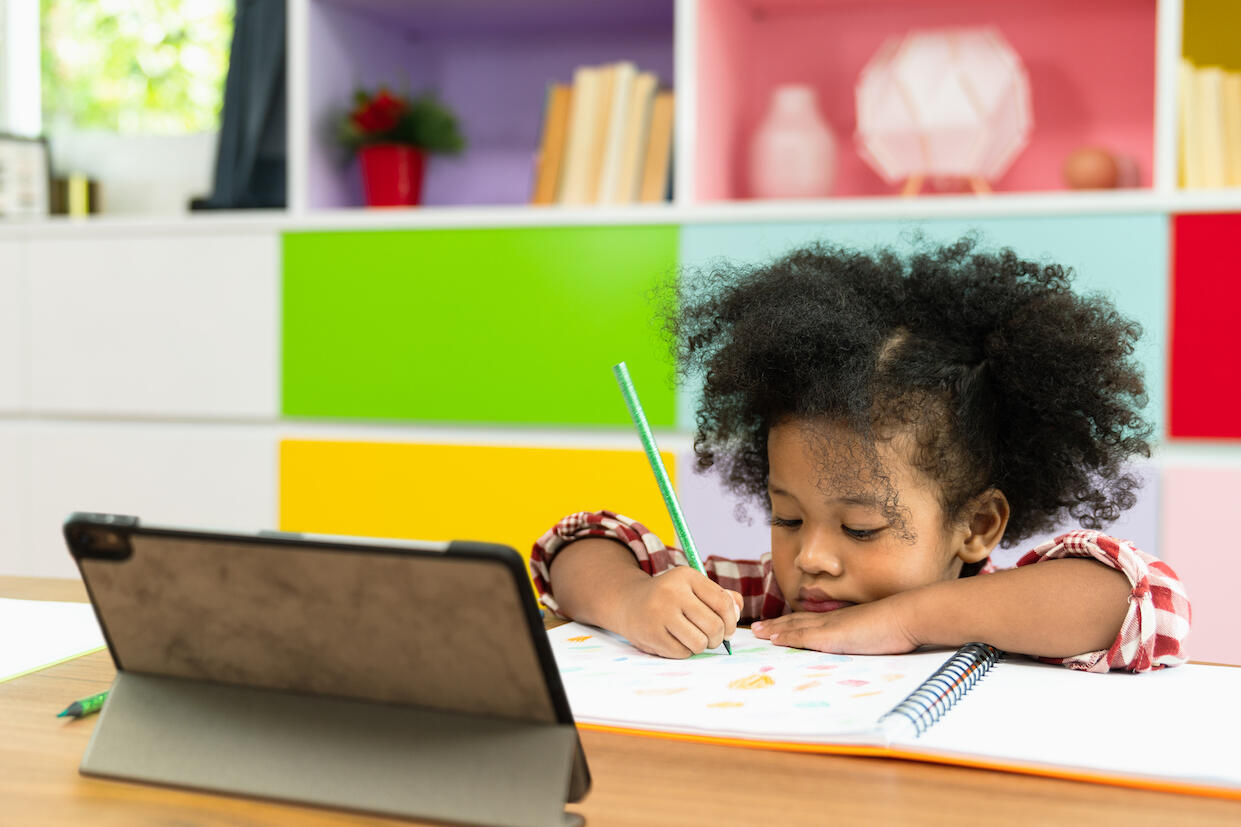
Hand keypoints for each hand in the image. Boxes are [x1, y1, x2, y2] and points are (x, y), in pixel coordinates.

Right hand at [614, 567, 742, 658]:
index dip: (731, 621)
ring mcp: (660, 613)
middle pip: (714, 626)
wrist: (627, 602)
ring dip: (701, 646)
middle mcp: (672, 591)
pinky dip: (684, 651)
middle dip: (718, 638)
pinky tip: (675, 640)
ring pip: (700, 642)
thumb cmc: (669, 597)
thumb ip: (720, 596)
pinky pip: (682, 653)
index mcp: (687, 576)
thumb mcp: (692, 587)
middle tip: (711, 638)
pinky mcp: (651, 634)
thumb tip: (737, 611)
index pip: (723, 603)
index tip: (728, 629)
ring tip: (693, 639)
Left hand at [751, 592, 922, 654]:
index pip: (812, 621)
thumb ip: (868, 637)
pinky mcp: (833, 636)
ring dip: (775, 630)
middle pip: (798, 621)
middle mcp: (833, 620)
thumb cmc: (901, 625)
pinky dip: (787, 637)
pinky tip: (774, 639)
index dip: (794, 623)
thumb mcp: (879, 632)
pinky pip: (804, 636)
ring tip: (757, 632)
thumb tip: (868, 645)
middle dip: (777, 625)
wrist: (909, 616)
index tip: (778, 626)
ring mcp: (831, 626)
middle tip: (757, 628)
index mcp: (843, 620)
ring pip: (795, 627)